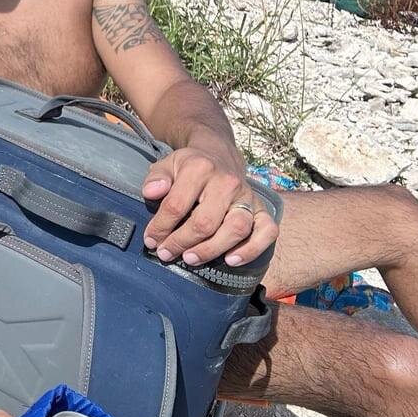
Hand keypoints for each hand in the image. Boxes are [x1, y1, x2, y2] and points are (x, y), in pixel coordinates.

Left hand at [142, 148, 277, 267]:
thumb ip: (156, 178)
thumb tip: (152, 192)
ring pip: (236, 229)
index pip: (177, 205)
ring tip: (190, 259)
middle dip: (182, 242)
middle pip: (206, 222)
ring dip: (212, 250)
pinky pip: (267, 232)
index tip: (151, 241)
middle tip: (166, 253)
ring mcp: (247, 196)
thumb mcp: (167, 165)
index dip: (160, 227)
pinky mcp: (262, 208)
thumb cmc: (189, 167)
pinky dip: (251, 249)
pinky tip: (231, 260)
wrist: (219, 156)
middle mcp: (227, 182)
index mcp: (200, 168)